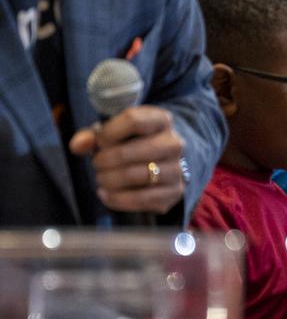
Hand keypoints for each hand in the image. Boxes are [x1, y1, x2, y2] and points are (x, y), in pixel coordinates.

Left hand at [68, 106, 185, 213]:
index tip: (99, 142)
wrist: (164, 162)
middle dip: (105, 160)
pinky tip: (106, 194)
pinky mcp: (174, 192)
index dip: (108, 133)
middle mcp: (174, 143)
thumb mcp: (116, 132)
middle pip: (131, 151)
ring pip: (136, 176)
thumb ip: (93, 135)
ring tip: (102, 179)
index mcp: (161, 120)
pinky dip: (117, 199)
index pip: (133, 120)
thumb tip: (78, 145)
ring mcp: (177, 169)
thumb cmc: (134, 143)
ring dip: (110, 180)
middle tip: (97, 164)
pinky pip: (141, 199)